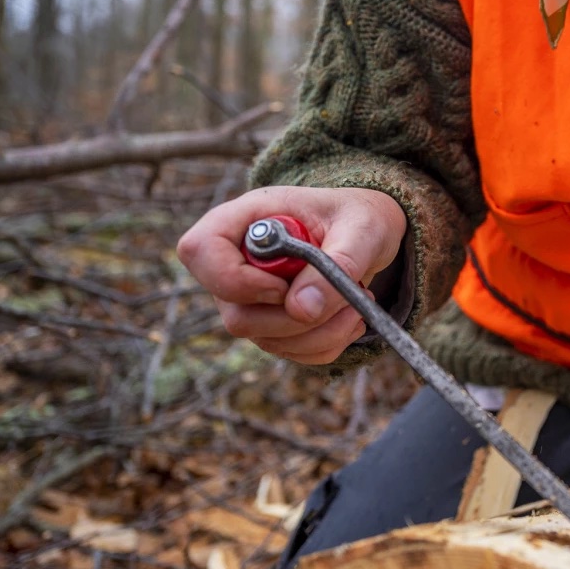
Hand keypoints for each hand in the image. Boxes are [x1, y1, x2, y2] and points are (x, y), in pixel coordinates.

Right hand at [177, 186, 405, 363]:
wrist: (370, 233)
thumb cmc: (362, 217)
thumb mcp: (363, 228)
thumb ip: (336, 263)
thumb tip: (302, 310)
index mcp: (247, 218)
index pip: (199, 250)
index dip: (235, 280)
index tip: (285, 285)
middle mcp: (237, 261)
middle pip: (235, 313)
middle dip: (297, 318)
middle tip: (348, 297)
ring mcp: (249, 298)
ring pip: (264, 339)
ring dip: (321, 332)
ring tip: (358, 302)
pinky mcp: (270, 324)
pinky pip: (290, 351)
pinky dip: (327, 343)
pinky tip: (351, 316)